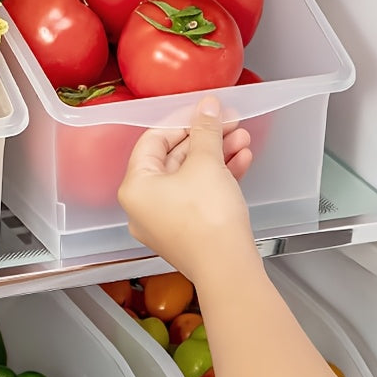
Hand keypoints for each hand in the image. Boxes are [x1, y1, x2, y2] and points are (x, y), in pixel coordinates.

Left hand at [117, 96, 255, 284]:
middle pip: (173, 159)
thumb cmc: (208, 220)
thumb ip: (205, 130)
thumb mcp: (206, 163)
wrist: (228, 269)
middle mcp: (143, 206)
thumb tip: (207, 107)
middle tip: (227, 123)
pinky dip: (218, 178)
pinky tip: (242, 161)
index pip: (152, 141)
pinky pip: (198, 196)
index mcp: (135, 187)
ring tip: (242, 139)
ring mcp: (165, 221)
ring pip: (190, 177)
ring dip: (216, 156)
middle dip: (205, 139)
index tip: (203, 111)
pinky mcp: (187, 232)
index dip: (181, 121)